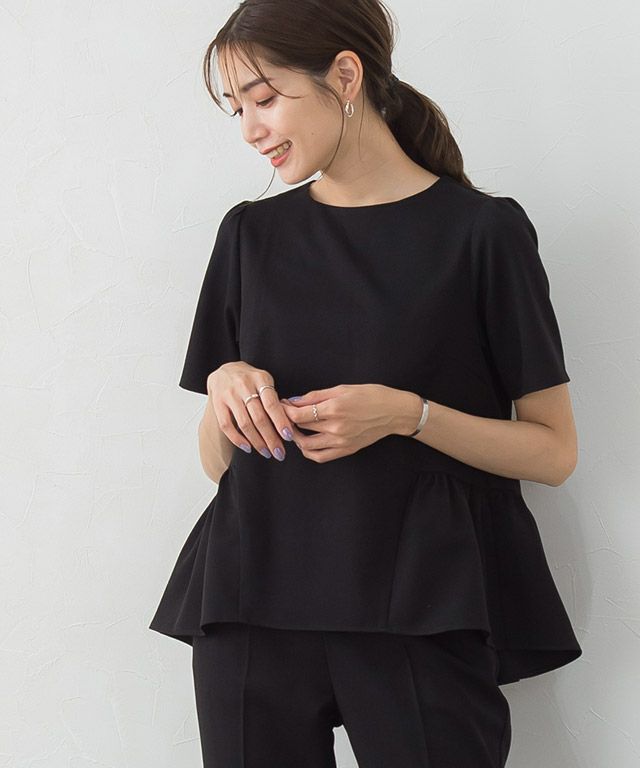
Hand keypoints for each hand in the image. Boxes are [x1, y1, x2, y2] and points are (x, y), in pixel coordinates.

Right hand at [207, 362, 299, 460]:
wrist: (225, 370)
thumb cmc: (250, 379)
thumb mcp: (265, 381)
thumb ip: (274, 399)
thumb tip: (287, 425)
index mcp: (260, 378)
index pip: (271, 404)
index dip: (280, 422)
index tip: (288, 436)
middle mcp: (244, 385)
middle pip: (259, 417)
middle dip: (271, 438)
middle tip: (279, 453)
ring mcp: (229, 394)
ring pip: (244, 424)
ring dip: (257, 442)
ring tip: (266, 452)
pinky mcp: (217, 402)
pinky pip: (226, 425)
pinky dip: (237, 439)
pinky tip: (247, 447)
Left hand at [281, 383, 400, 462]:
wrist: (394, 412)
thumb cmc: (370, 395)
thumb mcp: (342, 389)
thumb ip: (315, 396)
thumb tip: (294, 401)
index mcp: (334, 408)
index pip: (299, 415)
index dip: (285, 410)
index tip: (281, 404)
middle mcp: (336, 427)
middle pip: (301, 428)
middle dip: (288, 421)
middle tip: (285, 414)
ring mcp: (341, 441)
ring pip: (307, 446)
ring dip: (296, 438)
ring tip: (294, 429)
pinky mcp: (346, 450)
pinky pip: (321, 456)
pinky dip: (308, 451)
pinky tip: (305, 443)